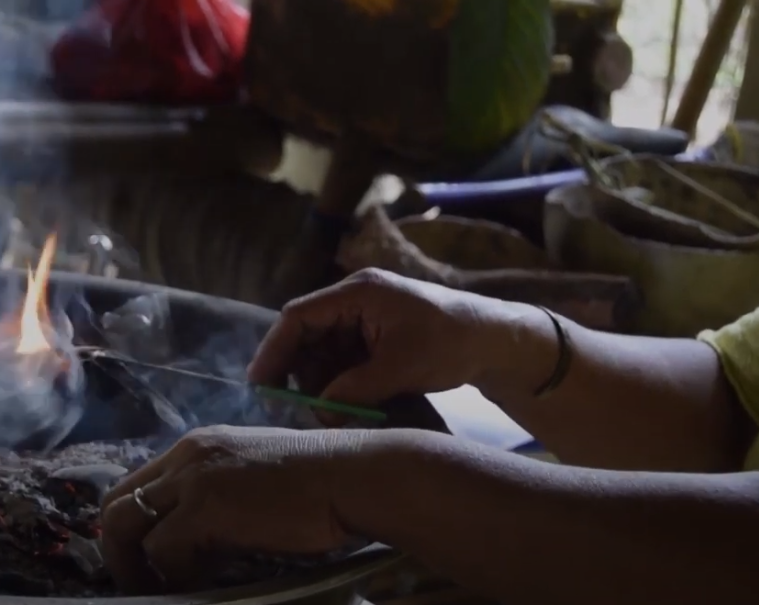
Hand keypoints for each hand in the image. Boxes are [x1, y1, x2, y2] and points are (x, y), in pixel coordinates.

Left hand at [99, 426, 368, 593]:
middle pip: (116, 504)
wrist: (351, 478)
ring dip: (136, 567)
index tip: (149, 562)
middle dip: (119, 551)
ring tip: (163, 590)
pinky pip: (162, 550)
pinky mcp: (204, 508)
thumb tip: (198, 538)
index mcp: (197, 447)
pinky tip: (206, 581)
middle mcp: (185, 456)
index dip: (134, 528)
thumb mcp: (253, 477)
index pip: (136, 485)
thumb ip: (219, 494)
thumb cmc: (319, 485)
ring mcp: (192, 479)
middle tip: (144, 583)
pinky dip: (175, 574)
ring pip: (123, 526)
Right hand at [248, 269, 517, 422]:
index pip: (298, 316)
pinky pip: (341, 358)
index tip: (261, 384)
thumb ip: (354, 388)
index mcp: (357, 293)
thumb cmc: (452, 342)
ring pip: (322, 351)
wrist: (497, 341)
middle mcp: (354, 300)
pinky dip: (338, 381)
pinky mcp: (374, 337)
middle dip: (298, 372)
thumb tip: (318, 410)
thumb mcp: (400, 368)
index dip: (274, 350)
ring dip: (320, 381)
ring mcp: (364, 318)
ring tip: (330, 411)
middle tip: (295, 408)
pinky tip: (346, 403)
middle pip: (306, 334)